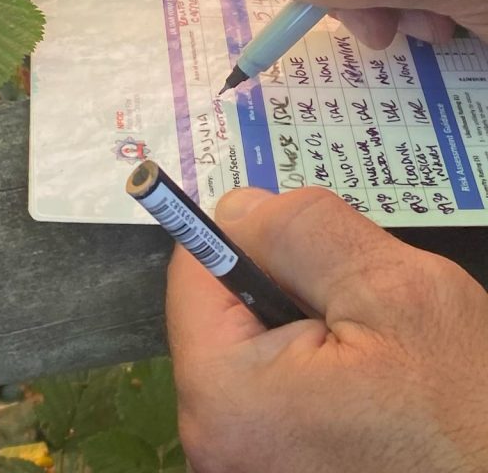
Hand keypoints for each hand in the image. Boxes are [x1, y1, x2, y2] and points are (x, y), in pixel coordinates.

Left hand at [167, 187, 487, 472]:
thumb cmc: (464, 411)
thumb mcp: (391, 290)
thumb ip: (300, 232)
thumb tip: (237, 209)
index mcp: (223, 399)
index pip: (194, 269)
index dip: (256, 237)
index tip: (316, 250)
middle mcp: (215, 447)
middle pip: (224, 310)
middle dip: (288, 286)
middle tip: (361, 311)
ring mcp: (244, 468)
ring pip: (255, 348)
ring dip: (308, 328)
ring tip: (374, 354)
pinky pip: (277, 393)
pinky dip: (315, 372)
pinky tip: (367, 389)